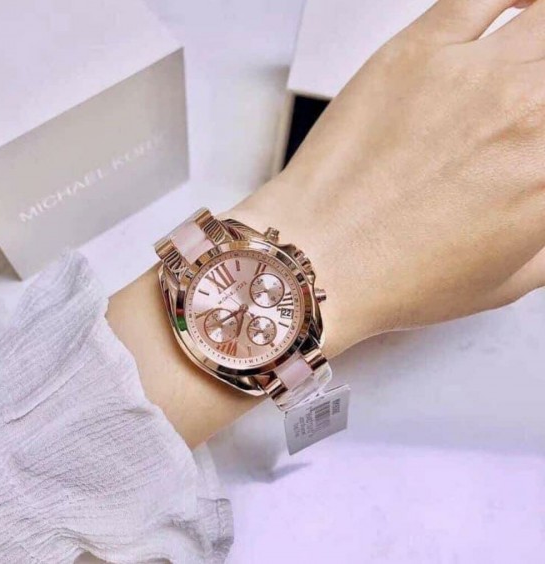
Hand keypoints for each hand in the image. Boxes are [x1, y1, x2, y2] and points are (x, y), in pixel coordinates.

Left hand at [233, 0, 544, 356]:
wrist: (317, 260)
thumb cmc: (393, 279)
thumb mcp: (505, 283)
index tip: (537, 145)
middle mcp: (528, 116)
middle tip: (525, 110)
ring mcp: (472, 75)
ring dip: (542, 39)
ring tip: (527, 62)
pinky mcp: (418, 51)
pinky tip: (520, 7)